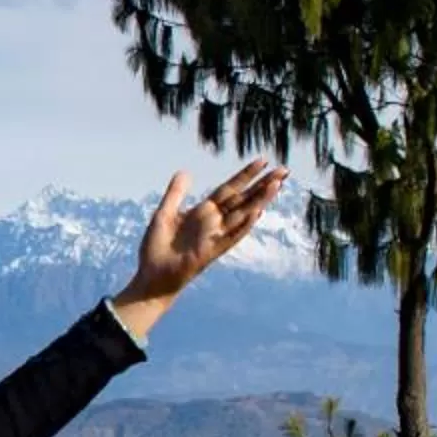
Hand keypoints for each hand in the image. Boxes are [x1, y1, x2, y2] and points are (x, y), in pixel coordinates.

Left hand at [111, 158, 285, 341]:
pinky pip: (232, 237)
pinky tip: (257, 212)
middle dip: (262, 185)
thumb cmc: (157, 249)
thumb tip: (186, 171)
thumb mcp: (164, 214)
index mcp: (203, 212)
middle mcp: (214, 223)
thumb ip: (176, 193)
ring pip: (243, 215)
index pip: (229, 189)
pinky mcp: (211, 252)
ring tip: (276, 185)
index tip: (262, 160)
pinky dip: (244, 225)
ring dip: (260, 200)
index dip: (245, 175)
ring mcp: (215, 237)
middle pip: (243, 199)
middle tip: (284, 170)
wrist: (151, 276)